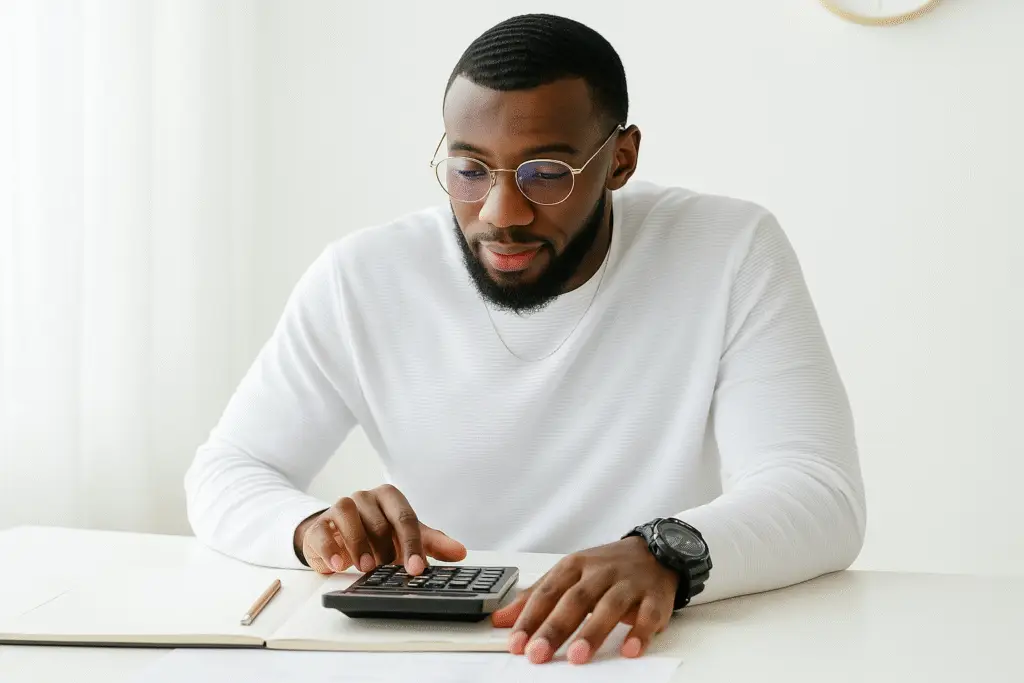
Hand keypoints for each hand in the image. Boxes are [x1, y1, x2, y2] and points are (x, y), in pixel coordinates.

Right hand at [295, 484, 466, 575]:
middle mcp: (365, 498)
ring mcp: (340, 507)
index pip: (405, 518)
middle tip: (388, 569)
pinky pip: (322, 532)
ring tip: (366, 567)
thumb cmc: (378, 535)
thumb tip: (460, 552)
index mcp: (390, 498)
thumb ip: (432, 543)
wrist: (338, 537)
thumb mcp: (406, 538)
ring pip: (349, 517)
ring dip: (359, 545)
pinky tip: (338, 564)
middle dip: (386, 548)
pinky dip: (330, 548)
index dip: (413, 545)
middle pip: (379, 520)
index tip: (417, 568)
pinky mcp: (320, 524)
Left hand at [490, 536, 677, 664]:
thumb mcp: (567, 574)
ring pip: (610, 606)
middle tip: (538, 653)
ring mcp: (629, 584)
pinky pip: (649, 614)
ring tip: (577, 656)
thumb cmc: (606, 567)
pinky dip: (640, 632)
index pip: (548, 592)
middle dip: (555, 628)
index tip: (516, 643)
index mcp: (575, 565)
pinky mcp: (655, 597)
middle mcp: (601, 572)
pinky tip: (630, 649)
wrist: (655, 551)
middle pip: (576, 599)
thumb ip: (535, 597)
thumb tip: (500, 620)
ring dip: (593, 632)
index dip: (530, 618)